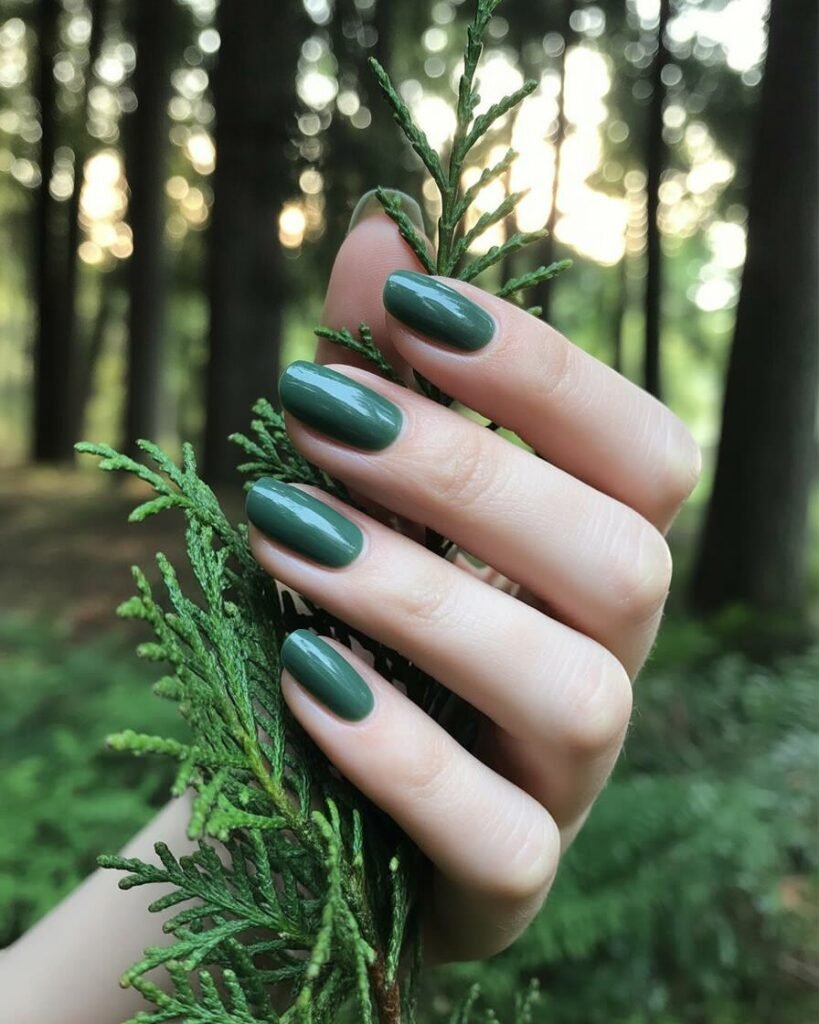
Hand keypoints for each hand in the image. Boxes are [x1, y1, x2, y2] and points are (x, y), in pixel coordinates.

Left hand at [246, 204, 700, 962]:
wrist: (309, 789)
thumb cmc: (357, 615)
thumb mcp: (366, 493)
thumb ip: (385, 369)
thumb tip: (381, 226)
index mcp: (598, 559)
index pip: (649, 454)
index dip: (545, 373)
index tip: (410, 305)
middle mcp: (613, 662)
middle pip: (622, 562)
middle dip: (467, 475)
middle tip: (317, 413)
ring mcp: (571, 781)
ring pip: (572, 692)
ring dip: (421, 599)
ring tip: (281, 534)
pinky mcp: (509, 876)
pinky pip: (500, 836)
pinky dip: (401, 753)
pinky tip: (303, 678)